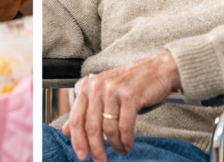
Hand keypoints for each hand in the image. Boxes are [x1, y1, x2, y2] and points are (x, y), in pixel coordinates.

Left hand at [62, 51, 180, 161]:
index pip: (76, 118)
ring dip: (115, 144)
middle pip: (91, 126)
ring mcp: (113, 90)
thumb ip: (85, 112)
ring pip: (109, 128)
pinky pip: (125, 126)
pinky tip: (129, 145)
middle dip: (96, 148)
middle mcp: (97, 87)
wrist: (157, 69)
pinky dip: (126, 139)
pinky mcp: (130, 96)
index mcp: (87, 87)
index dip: (78, 140)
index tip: (82, 156)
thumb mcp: (102, 94)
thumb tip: (66, 131)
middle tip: (101, 161)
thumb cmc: (129, 84)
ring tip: (121, 150)